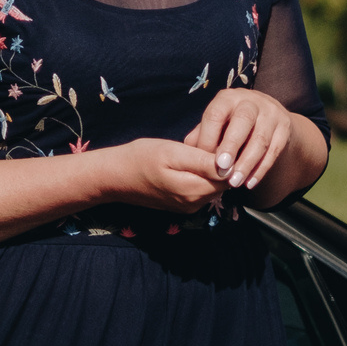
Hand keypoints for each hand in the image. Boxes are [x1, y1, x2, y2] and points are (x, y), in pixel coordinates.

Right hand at [105, 139, 225, 212]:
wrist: (115, 176)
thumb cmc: (142, 157)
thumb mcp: (173, 153)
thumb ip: (202, 162)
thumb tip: (231, 167)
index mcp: (194, 191)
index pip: (229, 175)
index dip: (230, 157)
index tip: (222, 139)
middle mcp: (195, 204)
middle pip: (224, 182)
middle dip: (222, 163)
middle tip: (208, 141)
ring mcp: (189, 207)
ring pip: (214, 185)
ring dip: (212, 169)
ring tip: (199, 150)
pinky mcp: (183, 205)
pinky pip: (203, 189)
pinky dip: (203, 176)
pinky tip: (192, 162)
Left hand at [184, 88, 297, 193]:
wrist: (268, 119)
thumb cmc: (231, 125)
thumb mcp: (216, 125)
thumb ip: (201, 136)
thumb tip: (188, 152)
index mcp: (228, 98)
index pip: (216, 114)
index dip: (208, 137)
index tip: (203, 160)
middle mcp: (251, 101)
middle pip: (242, 121)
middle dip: (231, 145)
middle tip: (221, 168)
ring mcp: (271, 113)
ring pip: (261, 138)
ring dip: (247, 163)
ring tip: (234, 183)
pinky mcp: (285, 127)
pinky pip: (274, 150)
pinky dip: (261, 169)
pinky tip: (250, 183)